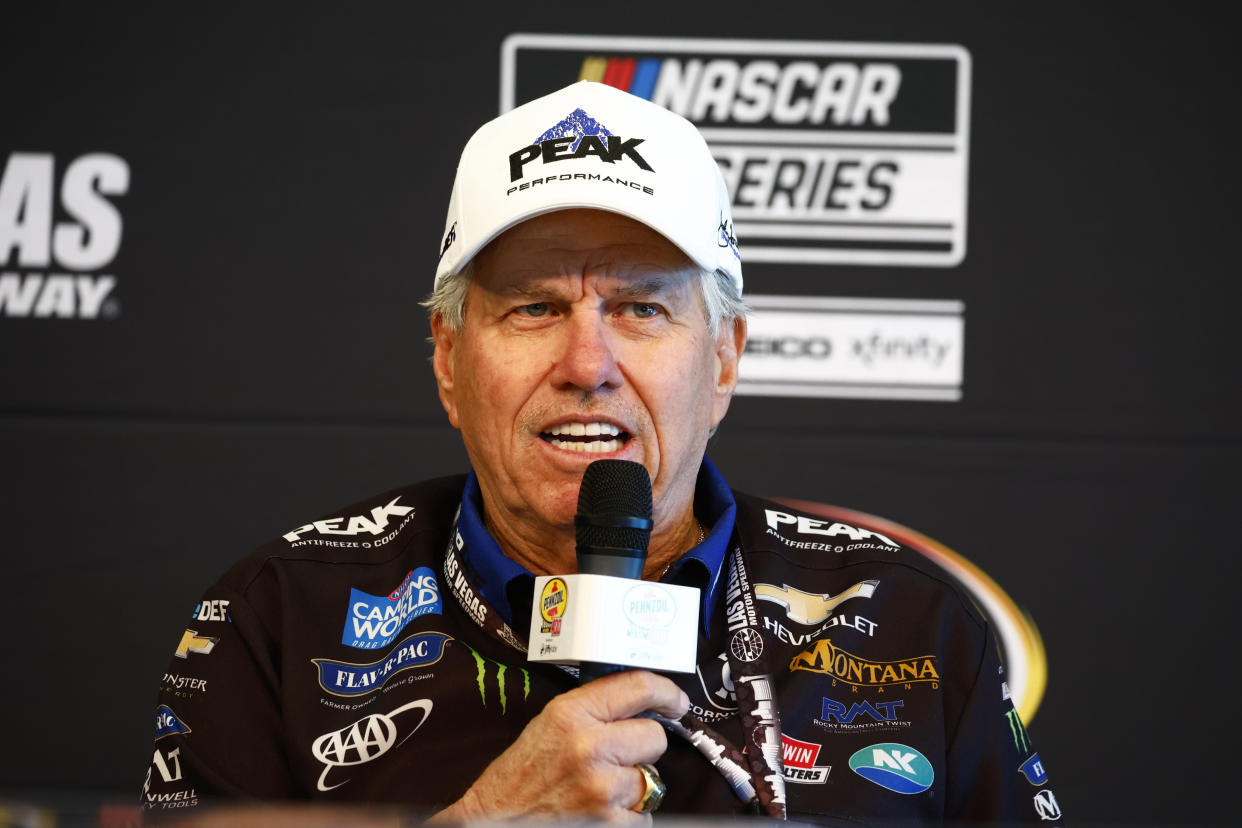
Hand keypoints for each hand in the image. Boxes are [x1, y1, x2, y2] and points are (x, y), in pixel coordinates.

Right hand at [430, 669, 689, 823]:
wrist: (494, 820)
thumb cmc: (519, 778)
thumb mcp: (548, 726)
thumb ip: (591, 711)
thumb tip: (640, 700)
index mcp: (571, 713)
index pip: (638, 687)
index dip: (667, 692)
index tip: (677, 701)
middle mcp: (589, 746)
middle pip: (654, 737)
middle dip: (642, 750)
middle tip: (615, 760)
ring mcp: (602, 788)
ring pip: (651, 780)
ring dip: (633, 788)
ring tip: (597, 791)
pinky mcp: (611, 823)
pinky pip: (643, 815)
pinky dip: (626, 818)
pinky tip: (597, 814)